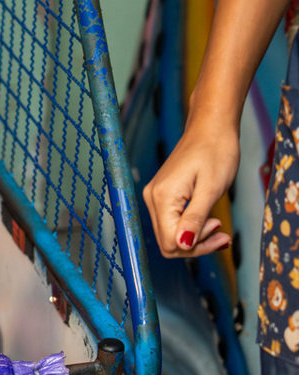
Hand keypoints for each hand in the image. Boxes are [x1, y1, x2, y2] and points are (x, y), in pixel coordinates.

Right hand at [142, 112, 240, 256]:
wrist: (210, 128)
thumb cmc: (216, 152)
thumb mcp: (211, 189)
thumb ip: (195, 219)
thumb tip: (182, 245)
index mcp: (162, 197)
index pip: (170, 242)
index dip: (195, 246)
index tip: (220, 232)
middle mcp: (151, 198)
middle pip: (167, 241)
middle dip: (195, 244)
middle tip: (222, 233)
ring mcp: (154, 197)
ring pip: (169, 234)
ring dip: (194, 237)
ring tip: (217, 224)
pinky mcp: (161, 195)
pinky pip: (171, 222)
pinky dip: (190, 226)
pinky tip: (207, 219)